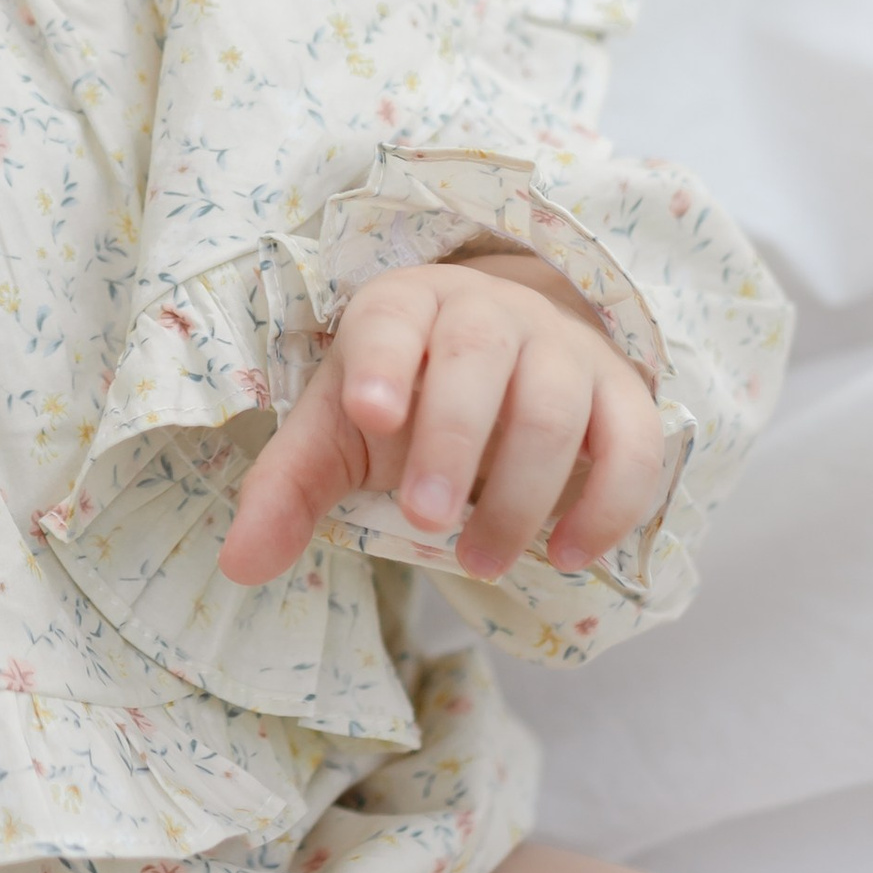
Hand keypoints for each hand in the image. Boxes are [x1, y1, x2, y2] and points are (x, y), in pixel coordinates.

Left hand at [218, 247, 661, 591]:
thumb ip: (289, 489)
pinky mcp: (622, 394)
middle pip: (477, 360)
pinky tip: (568, 554)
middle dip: (452, 442)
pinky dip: (608, 504)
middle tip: (428, 525)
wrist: (510, 361)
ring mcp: (563, 348)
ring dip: (520, 495)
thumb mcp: (339, 435)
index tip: (367, 414)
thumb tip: (239, 564)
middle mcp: (488, 312)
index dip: (379, 361)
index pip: (388, 319)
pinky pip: (633, 445)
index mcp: (404, 308)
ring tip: (480, 561)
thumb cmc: (407, 398)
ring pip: (555, 408)